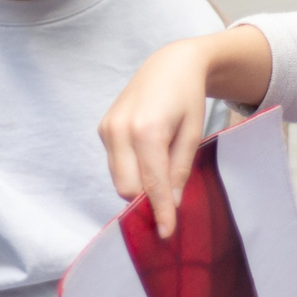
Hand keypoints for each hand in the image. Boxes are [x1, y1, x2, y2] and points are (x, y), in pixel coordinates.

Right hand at [100, 25, 273, 236]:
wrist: (170, 63)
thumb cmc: (188, 97)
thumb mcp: (193, 134)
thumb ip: (180, 170)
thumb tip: (171, 204)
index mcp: (147, 130)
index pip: (151, 184)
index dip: (160, 212)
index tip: (167, 233)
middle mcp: (120, 130)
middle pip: (126, 188)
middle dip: (146, 200)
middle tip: (168, 202)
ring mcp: (107, 128)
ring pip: (118, 178)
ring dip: (138, 184)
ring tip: (161, 170)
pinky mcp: (103, 128)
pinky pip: (115, 164)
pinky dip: (131, 169)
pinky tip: (148, 155)